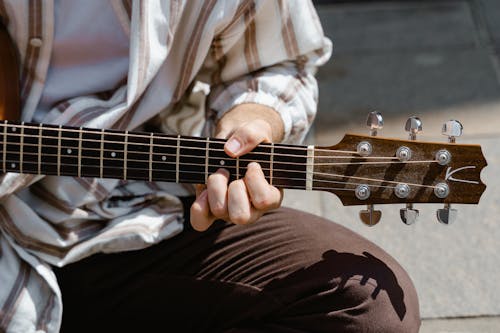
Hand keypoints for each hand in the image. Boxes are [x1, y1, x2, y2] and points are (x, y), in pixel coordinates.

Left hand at [190, 104, 284, 230]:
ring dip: (215, 186)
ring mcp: (231, 212)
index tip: (252, 164)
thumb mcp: (257, 128)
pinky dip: (199, 205)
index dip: (255, 180)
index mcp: (271, 195)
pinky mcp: (211, 211)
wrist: (234, 143)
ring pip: (220, 212)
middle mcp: (252, 209)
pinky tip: (203, 188)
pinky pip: (200, 221)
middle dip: (233, 188)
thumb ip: (251, 134)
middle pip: (241, 216)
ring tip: (220, 171)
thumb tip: (230, 150)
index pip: (265, 201)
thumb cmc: (251, 140)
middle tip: (233, 171)